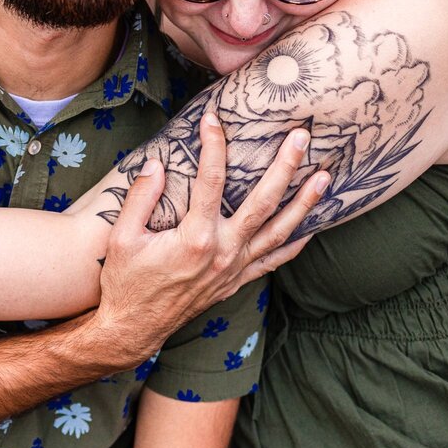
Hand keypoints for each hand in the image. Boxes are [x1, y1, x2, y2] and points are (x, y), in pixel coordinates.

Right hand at [92, 113, 327, 366]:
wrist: (134, 327)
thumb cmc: (125, 282)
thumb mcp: (122, 237)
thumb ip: (141, 197)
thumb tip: (157, 163)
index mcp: (195, 237)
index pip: (211, 180)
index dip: (213, 145)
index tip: (214, 119)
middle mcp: (223, 251)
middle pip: (263, 201)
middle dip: (285, 166)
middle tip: (302, 137)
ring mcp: (234, 268)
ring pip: (279, 230)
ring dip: (304, 202)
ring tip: (325, 177)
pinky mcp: (236, 281)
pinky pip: (273, 260)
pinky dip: (295, 243)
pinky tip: (310, 227)